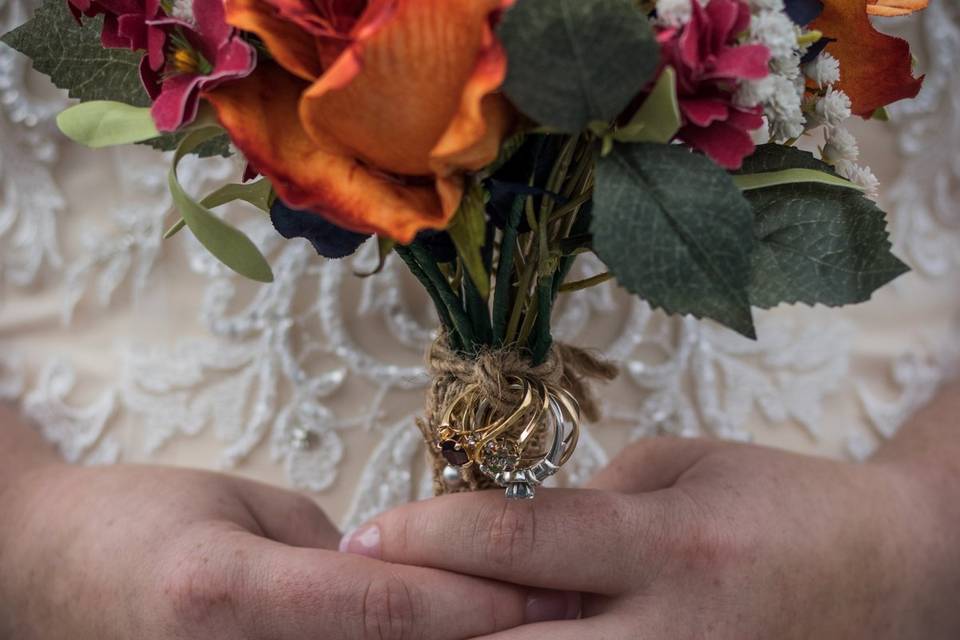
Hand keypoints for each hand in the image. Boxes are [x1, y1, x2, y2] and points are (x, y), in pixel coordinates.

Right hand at [0, 461, 576, 638]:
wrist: (50, 574)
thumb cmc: (144, 521)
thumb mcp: (246, 510)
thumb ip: (336, 553)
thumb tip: (425, 579)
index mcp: (227, 594)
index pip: (383, 607)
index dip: (475, 603)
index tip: (554, 589)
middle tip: (570, 614)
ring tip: (529, 626)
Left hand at [342, 438, 959, 638]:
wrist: (894, 581)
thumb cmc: (780, 507)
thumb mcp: (689, 469)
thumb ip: (595, 503)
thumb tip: (509, 536)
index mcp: (667, 545)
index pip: (523, 542)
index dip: (433, 534)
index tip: (365, 531)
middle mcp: (666, 635)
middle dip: (422, 630)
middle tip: (351, 608)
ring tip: (402, 629)